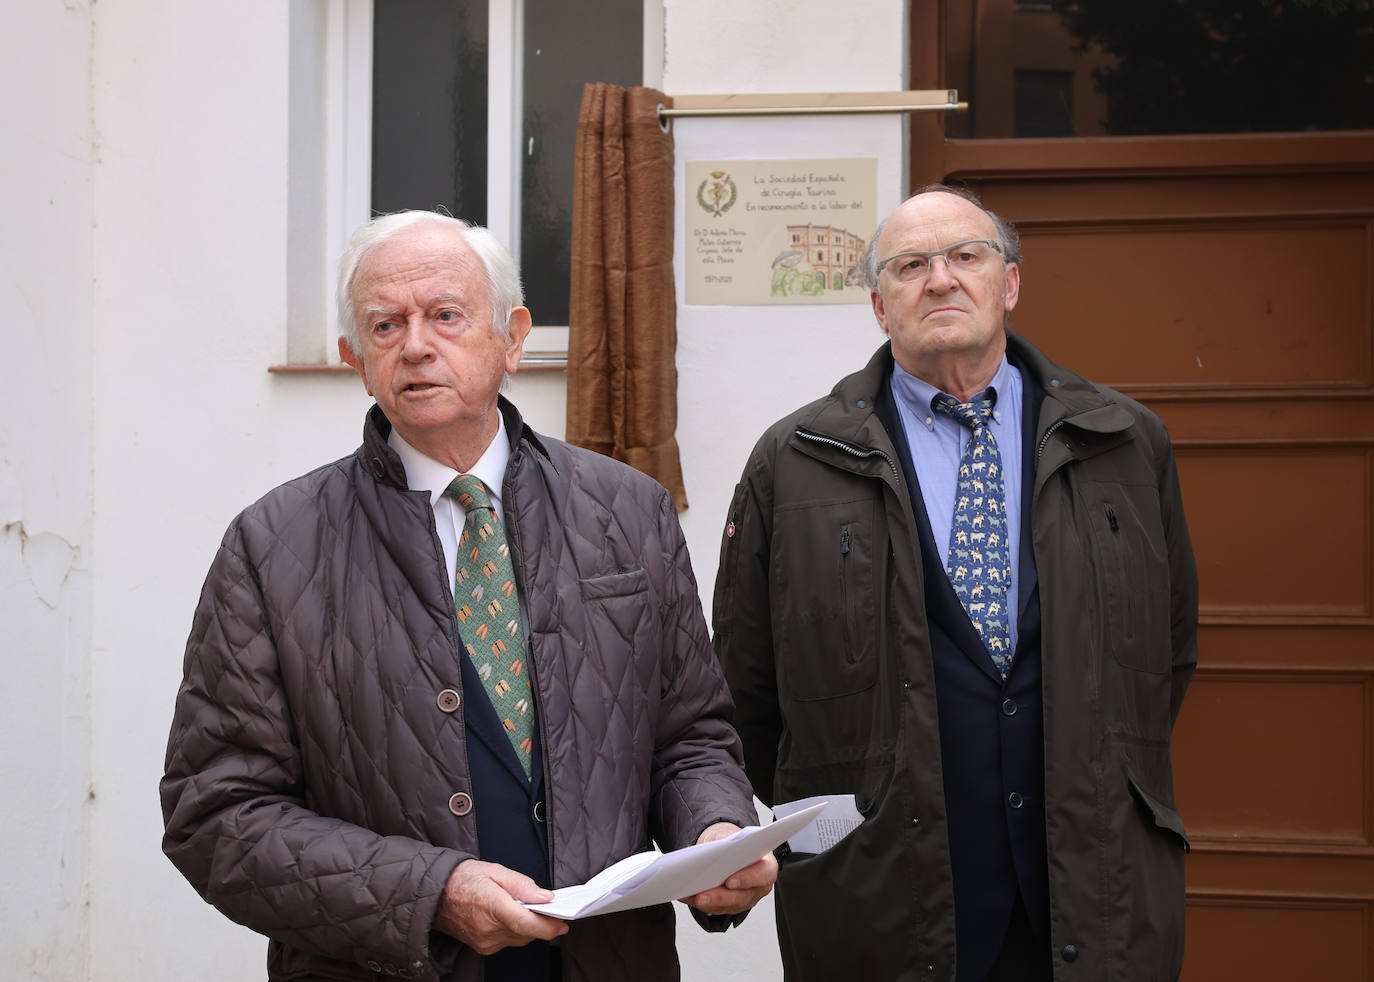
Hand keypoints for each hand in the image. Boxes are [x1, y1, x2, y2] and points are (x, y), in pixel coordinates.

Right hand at [433, 859, 568, 954]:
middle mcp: (489, 929)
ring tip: (522, 907)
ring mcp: (484, 941)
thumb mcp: (496, 871)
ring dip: (526, 926)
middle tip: (544, 908)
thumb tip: (546, 897)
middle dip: (539, 922)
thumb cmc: (464, 879)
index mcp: (493, 906)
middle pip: (527, 933)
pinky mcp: (482, 947)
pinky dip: (513, 930)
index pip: (527, 924)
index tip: (563, 923)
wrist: (435, 894)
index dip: (549, 927)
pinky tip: (508, 916)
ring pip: (519, 939)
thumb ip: (524, 885)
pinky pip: (507, 941)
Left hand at [679, 822, 778, 915]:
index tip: (729, 881)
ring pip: (728, 906)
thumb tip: (711, 853)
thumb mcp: (731, 835)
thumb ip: (726, 843)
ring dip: (708, 903)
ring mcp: (747, 898)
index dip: (748, 879)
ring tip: (691, 897)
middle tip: (702, 896)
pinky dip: (701, 903)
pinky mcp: (732, 905)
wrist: (731, 848)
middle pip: (742, 897)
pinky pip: (717, 908)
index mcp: (766, 865)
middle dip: (720, 897)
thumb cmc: (735, 842)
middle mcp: (759, 886)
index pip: (764, 875)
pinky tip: (687, 896)